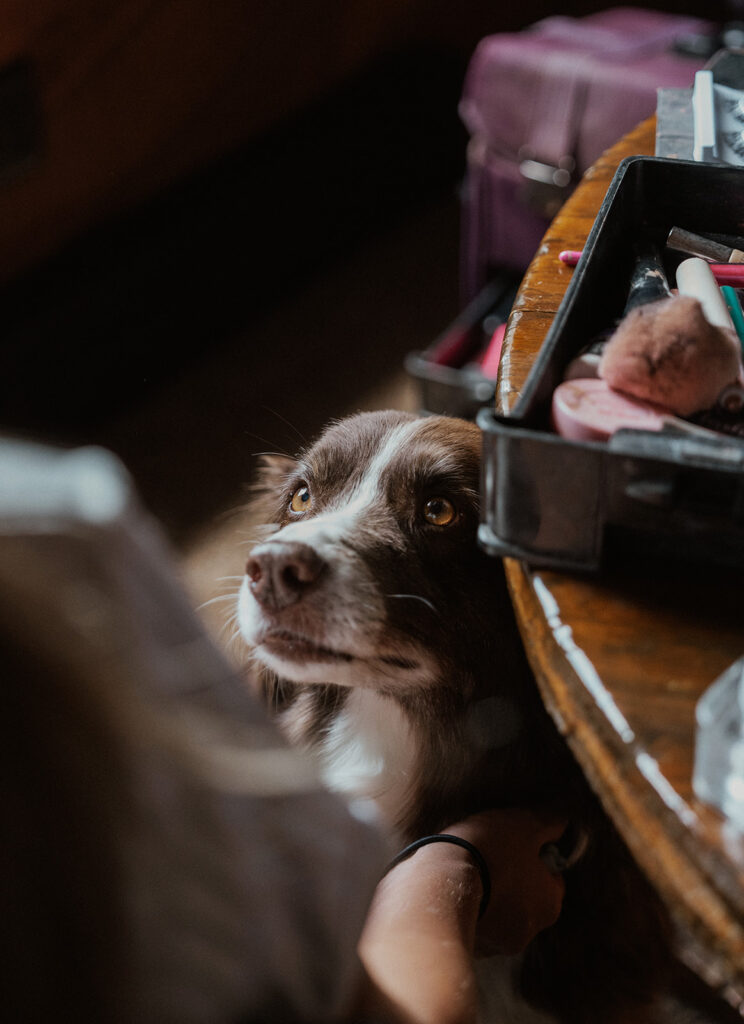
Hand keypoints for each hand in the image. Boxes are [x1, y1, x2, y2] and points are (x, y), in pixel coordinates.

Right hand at [444, 807, 566, 956]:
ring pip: (501, 915)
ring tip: (469, 872)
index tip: (516, 846)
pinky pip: (477, 926)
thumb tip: (562, 822)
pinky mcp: (472, 949)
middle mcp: (530, 932)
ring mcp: (499, 944)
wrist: (439, 883)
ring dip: (491, 896)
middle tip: (491, 856)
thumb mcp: (523, 824)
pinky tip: (456, 890)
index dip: (535, 858)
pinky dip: (471, 911)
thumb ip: (549, 823)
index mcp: (550, 904)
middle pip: (527, 899)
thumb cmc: (489, 851)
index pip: (552, 879)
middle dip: (513, 880)